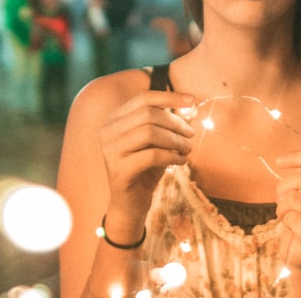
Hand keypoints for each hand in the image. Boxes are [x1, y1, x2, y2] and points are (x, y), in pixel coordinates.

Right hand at [98, 91, 194, 229]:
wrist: (131, 203)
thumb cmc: (147, 167)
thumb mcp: (158, 141)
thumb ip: (170, 122)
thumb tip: (190, 106)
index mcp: (115, 119)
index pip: (143, 98)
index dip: (169, 97)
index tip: (192, 100)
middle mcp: (108, 132)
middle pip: (147, 114)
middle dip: (175, 122)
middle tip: (190, 135)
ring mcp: (110, 151)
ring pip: (149, 133)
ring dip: (175, 140)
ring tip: (188, 149)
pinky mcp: (118, 170)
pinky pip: (151, 155)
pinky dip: (171, 156)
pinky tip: (181, 161)